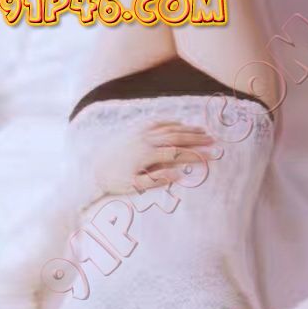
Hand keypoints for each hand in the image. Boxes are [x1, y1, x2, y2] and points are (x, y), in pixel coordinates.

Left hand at [94, 121, 216, 195]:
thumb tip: (179, 175)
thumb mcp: (135, 186)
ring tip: (203, 131)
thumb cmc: (115, 181)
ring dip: (187, 129)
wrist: (93, 168)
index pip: (179, 154)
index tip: (211, 156)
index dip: (197, 154)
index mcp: (148, 155)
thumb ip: (157, 180)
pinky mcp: (134, 130)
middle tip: (214, 141)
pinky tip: (179, 123)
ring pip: (169, 128)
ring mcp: (140, 133)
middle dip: (197, 139)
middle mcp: (146, 140)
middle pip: (177, 137)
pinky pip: (156, 122)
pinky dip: (169, 122)